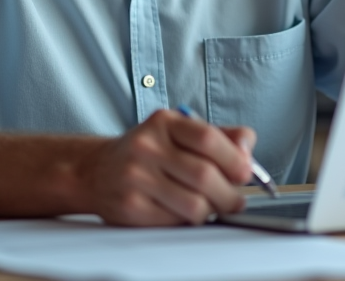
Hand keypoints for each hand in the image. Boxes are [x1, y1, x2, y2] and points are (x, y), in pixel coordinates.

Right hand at [82, 109, 255, 225]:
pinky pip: (175, 222)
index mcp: (164, 122)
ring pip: (194, 205)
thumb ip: (221, 137)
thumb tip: (248, 154)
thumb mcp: (180, 131)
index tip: (246, 173)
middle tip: (235, 200)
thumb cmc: (149, 151)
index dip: (234, 159)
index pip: (208, 138)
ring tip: (209, 206)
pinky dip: (188, 220)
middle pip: (205, 176)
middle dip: (230, 194)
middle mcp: (146, 146)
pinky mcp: (130, 207)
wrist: (96, 170)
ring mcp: (135, 177)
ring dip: (211, 211)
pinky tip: (182, 210)